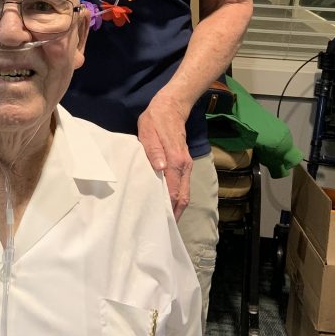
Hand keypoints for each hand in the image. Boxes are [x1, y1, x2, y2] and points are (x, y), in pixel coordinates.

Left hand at [137, 93, 192, 219]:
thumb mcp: (148, 132)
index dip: (169, 209)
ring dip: (177, 207)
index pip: (173, 191)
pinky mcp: (184, 163)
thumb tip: (159, 169)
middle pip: (183, 196)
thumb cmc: (156, 120)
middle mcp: (184, 166)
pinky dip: (178, 197)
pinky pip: (183, 185)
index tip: (161, 223)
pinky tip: (168, 204)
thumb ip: (153, 151)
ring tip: (165, 221)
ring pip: (185, 192)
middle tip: (164, 229)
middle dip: (175, 214)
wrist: (172, 106)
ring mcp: (186, 165)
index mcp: (175, 160)